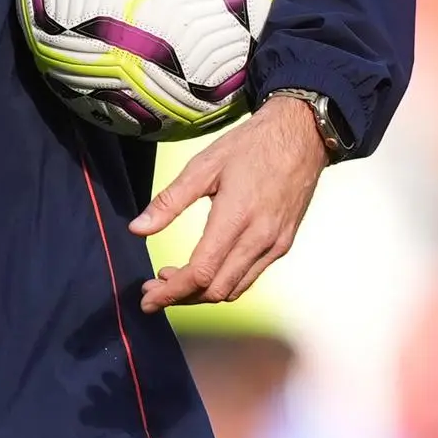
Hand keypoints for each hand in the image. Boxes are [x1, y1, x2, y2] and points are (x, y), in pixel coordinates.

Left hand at [130, 96, 328, 311]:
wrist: (300, 137)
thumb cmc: (251, 146)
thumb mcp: (203, 166)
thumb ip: (169, 201)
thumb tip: (137, 229)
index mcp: (237, 218)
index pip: (201, 272)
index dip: (171, 292)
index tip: (148, 299)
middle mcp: (260, 239)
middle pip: (216, 290)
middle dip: (180, 297)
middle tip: (153, 290)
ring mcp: (275, 245)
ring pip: (234, 289)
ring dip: (201, 294)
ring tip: (172, 281)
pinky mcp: (282, 244)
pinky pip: (250, 276)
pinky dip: (224, 283)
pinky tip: (204, 269)